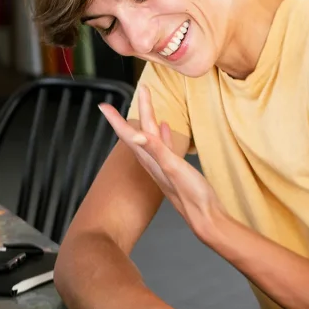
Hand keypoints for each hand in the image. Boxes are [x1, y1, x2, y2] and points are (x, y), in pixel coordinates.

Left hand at [99, 87, 229, 243]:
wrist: (205, 218)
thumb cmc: (192, 195)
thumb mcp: (174, 169)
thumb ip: (157, 150)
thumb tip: (136, 134)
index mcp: (151, 159)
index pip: (129, 135)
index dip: (116, 119)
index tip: (103, 105)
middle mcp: (153, 162)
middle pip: (140, 132)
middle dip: (140, 110)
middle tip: (141, 90)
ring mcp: (163, 166)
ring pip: (150, 138)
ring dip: (148, 121)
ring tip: (148, 105)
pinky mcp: (174, 169)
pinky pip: (164, 146)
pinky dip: (162, 135)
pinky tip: (164, 129)